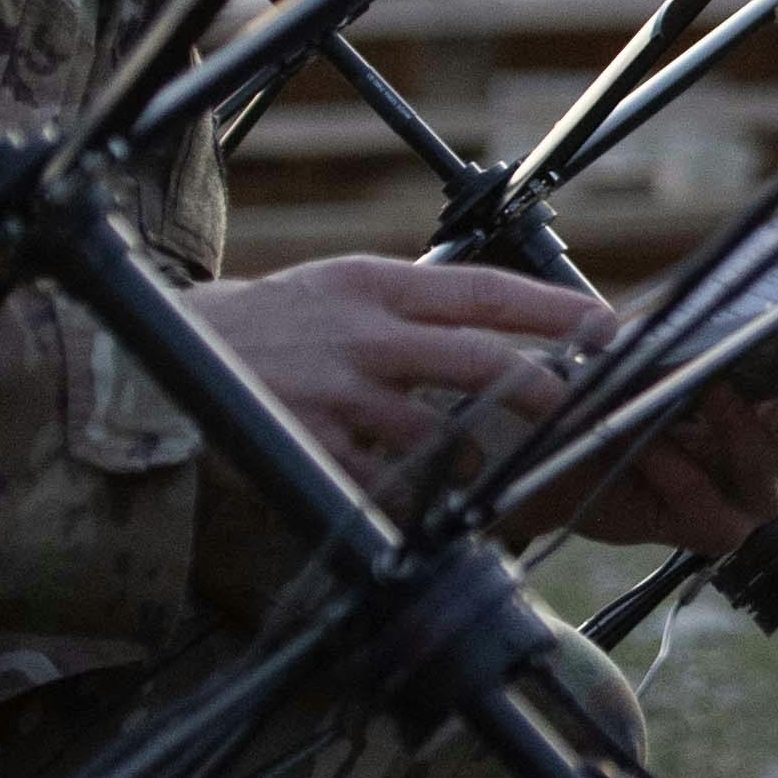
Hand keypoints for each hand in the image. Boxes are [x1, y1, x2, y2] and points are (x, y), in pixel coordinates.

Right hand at [187, 255, 602, 497]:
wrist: (172, 349)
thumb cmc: (275, 320)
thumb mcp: (341, 288)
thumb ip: (412, 308)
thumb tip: (499, 329)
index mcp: (375, 285)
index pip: (483, 292)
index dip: (552, 310)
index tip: (604, 326)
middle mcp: (362, 334)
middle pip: (479, 362)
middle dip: (541, 390)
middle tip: (575, 408)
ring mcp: (337, 392)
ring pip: (437, 433)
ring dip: (470, 457)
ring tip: (478, 464)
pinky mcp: (311, 444)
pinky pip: (381, 477)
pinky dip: (406, 489)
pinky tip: (412, 492)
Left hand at [547, 342, 777, 554]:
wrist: (565, 449)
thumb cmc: (625, 390)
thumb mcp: (663, 346)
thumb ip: (703, 327)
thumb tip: (740, 295)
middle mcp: (773, 458)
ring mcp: (741, 500)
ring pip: (762, 471)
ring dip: (739, 426)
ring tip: (713, 388)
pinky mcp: (700, 526)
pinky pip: (697, 497)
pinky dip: (674, 463)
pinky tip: (648, 433)